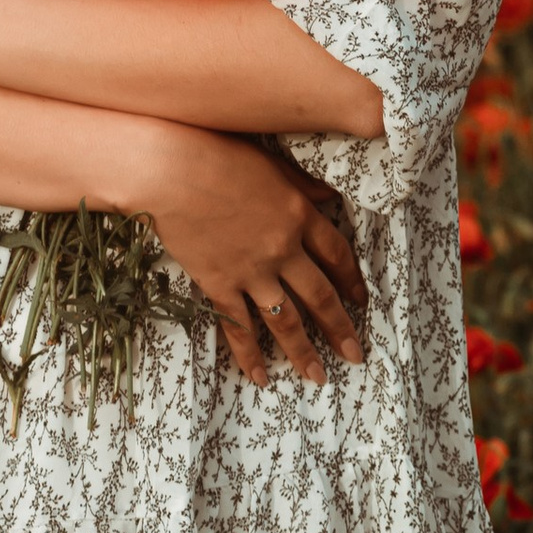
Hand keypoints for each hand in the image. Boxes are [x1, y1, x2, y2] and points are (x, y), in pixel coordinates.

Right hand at [132, 130, 368, 385]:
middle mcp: (283, 248)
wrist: (171, 171)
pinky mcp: (219, 284)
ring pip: (286, 321)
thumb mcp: (271, 164)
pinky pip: (239, 327)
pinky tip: (261, 376)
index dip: (352, 281)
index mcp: (300, 214)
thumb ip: (303, 185)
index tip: (361, 301)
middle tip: (355, 355)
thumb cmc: (218, 155)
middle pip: (320, 296)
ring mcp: (252, 270)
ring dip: (304, 352)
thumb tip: (329, 197)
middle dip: (340, 329)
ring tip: (317, 377)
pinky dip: (250, 355)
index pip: (337, 255)